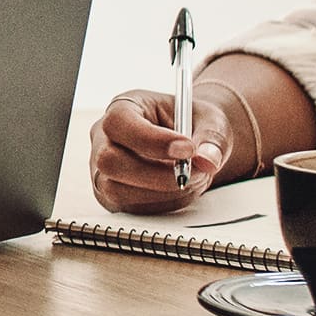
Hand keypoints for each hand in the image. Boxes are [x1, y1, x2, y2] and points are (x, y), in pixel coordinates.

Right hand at [87, 88, 227, 214]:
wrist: (191, 147)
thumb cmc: (194, 126)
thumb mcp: (210, 122)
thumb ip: (211, 139)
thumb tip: (206, 161)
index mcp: (123, 107)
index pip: (119, 122)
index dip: (150, 139)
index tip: (187, 149)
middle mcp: (104, 138)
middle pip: (109, 161)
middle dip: (156, 174)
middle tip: (192, 173)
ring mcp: (104, 169)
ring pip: (118, 190)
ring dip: (163, 192)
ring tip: (191, 178)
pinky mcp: (112, 196)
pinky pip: (131, 208)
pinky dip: (163, 204)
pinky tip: (180, 190)